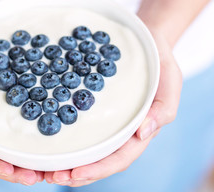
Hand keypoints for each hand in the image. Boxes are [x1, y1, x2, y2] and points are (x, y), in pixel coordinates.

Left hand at [44, 31, 181, 186]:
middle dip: (75, 172)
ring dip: (65, 161)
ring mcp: (105, 120)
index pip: (119, 158)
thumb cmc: (159, 59)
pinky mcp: (91, 107)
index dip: (98, 169)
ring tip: (42, 169)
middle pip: (98, 159)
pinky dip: (61, 136)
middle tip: (50, 176)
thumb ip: (164, 107)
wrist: (144, 38)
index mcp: (140, 130)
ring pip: (85, 148)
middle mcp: (120, 131)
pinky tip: (44, 137)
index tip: (73, 174)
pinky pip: (76, 124)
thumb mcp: (170, 78)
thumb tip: (143, 134)